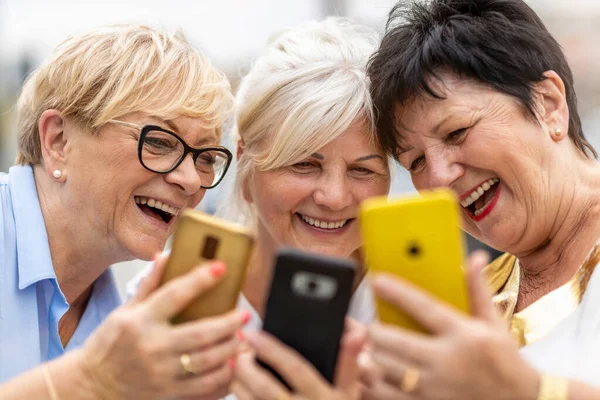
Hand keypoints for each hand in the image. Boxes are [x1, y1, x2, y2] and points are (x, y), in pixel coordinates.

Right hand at [77, 254, 247, 399]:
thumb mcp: (123, 311)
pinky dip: (223, 377)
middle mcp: (151, 347)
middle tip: (245, 314)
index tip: (221, 268)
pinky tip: (232, 365)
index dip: (200, 280)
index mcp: (140, 321)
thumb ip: (149, 285)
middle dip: (228, 323)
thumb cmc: (108, 345)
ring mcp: (160, 374)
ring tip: (242, 337)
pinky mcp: (167, 395)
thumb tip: (165, 256)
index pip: (174, 295)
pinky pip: (203, 388)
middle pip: (200, 334)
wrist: (90, 387)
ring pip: (206, 362)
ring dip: (230, 349)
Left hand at [231, 319, 365, 399]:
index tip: (253, 334)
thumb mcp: (350, 392)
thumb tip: (356, 333)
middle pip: (265, 387)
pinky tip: (237, 386)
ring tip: (233, 364)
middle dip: (246, 366)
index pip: (294, 368)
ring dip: (238, 383)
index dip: (272, 349)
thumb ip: (349, 363)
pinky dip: (241, 397)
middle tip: (237, 350)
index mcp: (322, 396)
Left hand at [360, 251, 540, 399]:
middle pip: (394, 341)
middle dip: (370, 331)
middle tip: (358, 324)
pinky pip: (387, 396)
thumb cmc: (505, 364)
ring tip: (358, 347)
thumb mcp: (495, 325)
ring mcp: (435, 389)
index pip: (425, 307)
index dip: (398, 292)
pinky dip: (371, 385)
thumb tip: (473, 258)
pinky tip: (367, 374)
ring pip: (385, 370)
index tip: (376, 279)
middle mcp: (447, 361)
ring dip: (367, 357)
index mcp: (463, 335)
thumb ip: (478, 291)